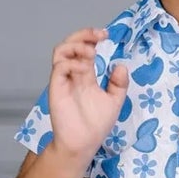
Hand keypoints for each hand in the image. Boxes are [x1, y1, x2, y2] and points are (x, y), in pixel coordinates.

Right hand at [47, 28, 129, 162]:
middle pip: (71, 44)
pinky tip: (84, 68)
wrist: (83, 143)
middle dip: (83, 35)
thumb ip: (119, 84)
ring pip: (61, 51)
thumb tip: (121, 65)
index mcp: (86, 74)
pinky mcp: (57, 87)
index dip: (93, 37)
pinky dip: (72, 62)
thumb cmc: (96, 124)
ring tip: (91, 53)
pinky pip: (59, 67)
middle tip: (98, 35)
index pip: (85, 48)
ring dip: (76, 45)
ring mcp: (63, 79)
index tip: (105, 35)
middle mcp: (73, 73)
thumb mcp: (114, 101)